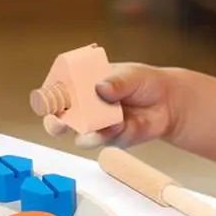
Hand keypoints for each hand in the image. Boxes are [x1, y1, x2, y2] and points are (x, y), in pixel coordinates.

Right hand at [43, 62, 180, 148]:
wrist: (168, 103)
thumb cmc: (144, 83)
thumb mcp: (130, 75)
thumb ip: (116, 82)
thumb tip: (101, 88)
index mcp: (82, 84)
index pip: (57, 89)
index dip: (49, 95)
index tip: (48, 98)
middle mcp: (83, 106)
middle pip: (58, 118)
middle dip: (55, 122)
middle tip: (60, 122)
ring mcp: (95, 125)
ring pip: (78, 134)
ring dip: (86, 130)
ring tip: (101, 121)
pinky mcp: (109, 139)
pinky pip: (101, 141)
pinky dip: (108, 133)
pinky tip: (119, 124)